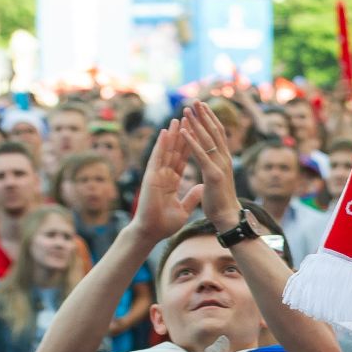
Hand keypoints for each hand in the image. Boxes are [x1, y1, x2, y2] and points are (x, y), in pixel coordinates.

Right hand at [130, 120, 204, 245]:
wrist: (151, 232)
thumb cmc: (164, 224)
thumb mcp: (183, 209)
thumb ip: (192, 196)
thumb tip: (201, 187)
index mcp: (171, 181)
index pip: (182, 160)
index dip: (190, 146)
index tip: (196, 133)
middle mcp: (163, 174)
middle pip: (174, 151)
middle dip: (182, 135)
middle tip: (188, 119)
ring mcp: (156, 174)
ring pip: (166, 151)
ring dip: (172, 135)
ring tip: (178, 119)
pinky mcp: (150, 177)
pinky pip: (157, 158)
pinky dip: (161, 145)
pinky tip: (165, 132)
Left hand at [180, 103, 241, 231]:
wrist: (228, 217)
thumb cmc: (221, 202)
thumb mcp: (216, 182)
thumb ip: (213, 172)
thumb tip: (211, 169)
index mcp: (223, 160)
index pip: (217, 135)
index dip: (210, 120)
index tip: (202, 108)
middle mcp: (224, 159)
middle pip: (214, 132)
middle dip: (204, 115)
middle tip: (195, 100)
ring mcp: (220, 166)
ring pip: (207, 139)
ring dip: (196, 123)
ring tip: (186, 110)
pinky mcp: (213, 174)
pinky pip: (200, 154)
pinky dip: (192, 141)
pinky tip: (184, 131)